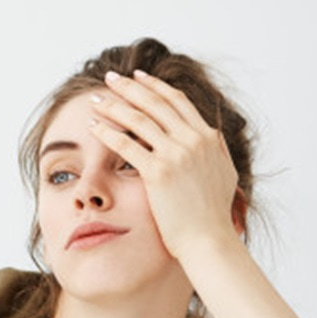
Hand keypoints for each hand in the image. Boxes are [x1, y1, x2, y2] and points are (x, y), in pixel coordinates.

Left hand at [87, 69, 239, 260]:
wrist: (209, 240)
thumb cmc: (212, 216)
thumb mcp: (223, 174)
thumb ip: (215, 152)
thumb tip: (211, 137)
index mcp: (208, 138)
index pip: (177, 101)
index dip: (155, 87)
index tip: (138, 77)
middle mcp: (193, 140)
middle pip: (155, 103)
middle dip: (129, 87)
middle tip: (110, 78)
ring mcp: (176, 154)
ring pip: (139, 120)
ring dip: (114, 106)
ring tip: (96, 100)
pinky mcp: (158, 172)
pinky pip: (126, 145)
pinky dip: (107, 132)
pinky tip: (93, 127)